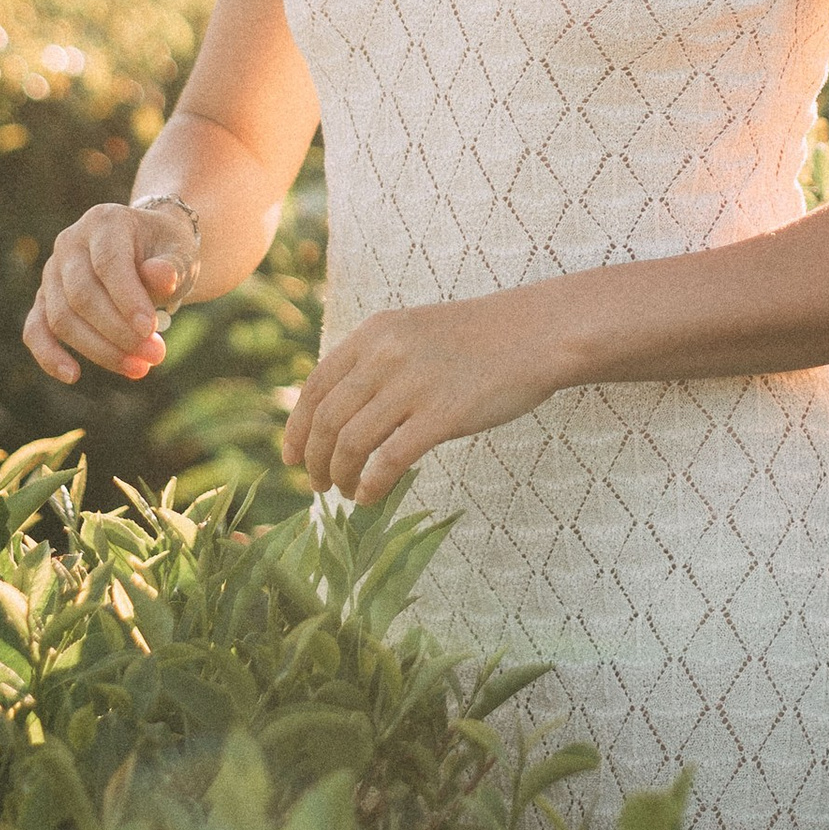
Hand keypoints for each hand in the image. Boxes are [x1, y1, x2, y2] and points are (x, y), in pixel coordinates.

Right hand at [24, 200, 189, 385]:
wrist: (150, 252)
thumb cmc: (165, 253)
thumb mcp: (179, 253)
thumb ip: (171, 265)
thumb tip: (161, 276)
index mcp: (104, 221)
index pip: (108, 263)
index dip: (127, 298)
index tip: (150, 329)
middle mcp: (70, 242)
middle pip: (82, 295)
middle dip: (118, 332)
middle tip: (156, 356)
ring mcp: (52, 271)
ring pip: (61, 318)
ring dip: (98, 349)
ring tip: (139, 369)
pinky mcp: (44, 299)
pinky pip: (35, 329)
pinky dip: (49, 354)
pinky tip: (72, 375)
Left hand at [283, 289, 561, 503]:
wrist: (537, 333)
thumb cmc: (479, 339)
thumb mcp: (414, 331)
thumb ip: (376, 360)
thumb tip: (339, 411)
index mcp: (375, 333)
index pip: (316, 385)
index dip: (297, 427)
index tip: (291, 458)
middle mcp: (386, 355)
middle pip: (328, 419)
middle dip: (315, 460)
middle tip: (318, 485)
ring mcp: (414, 384)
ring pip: (352, 443)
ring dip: (341, 476)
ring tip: (346, 492)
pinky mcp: (443, 414)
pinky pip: (389, 460)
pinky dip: (371, 485)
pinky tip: (370, 497)